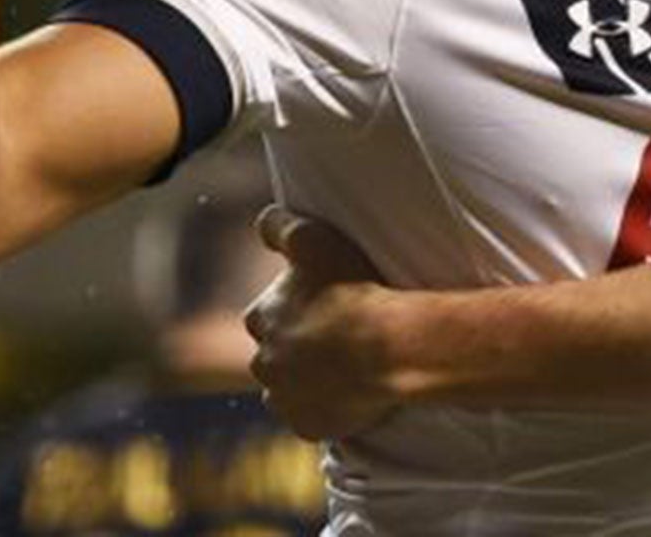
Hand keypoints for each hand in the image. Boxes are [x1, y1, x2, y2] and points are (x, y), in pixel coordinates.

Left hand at [245, 205, 396, 440]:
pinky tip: (348, 395)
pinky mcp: (309, 426)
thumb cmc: (353, 288)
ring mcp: (286, 399)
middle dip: (294, 347)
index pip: (265, 313)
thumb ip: (280, 226)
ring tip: (342, 367)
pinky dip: (324, 409)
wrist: (388, 347)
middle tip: (333, 337)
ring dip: (306, 380)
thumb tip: (263, 222)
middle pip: (274, 354)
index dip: (291, 307)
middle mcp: (264, 362)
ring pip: (287, 389)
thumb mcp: (313, 239)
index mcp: (262, 318)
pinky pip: (311, 419)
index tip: (318, 304)